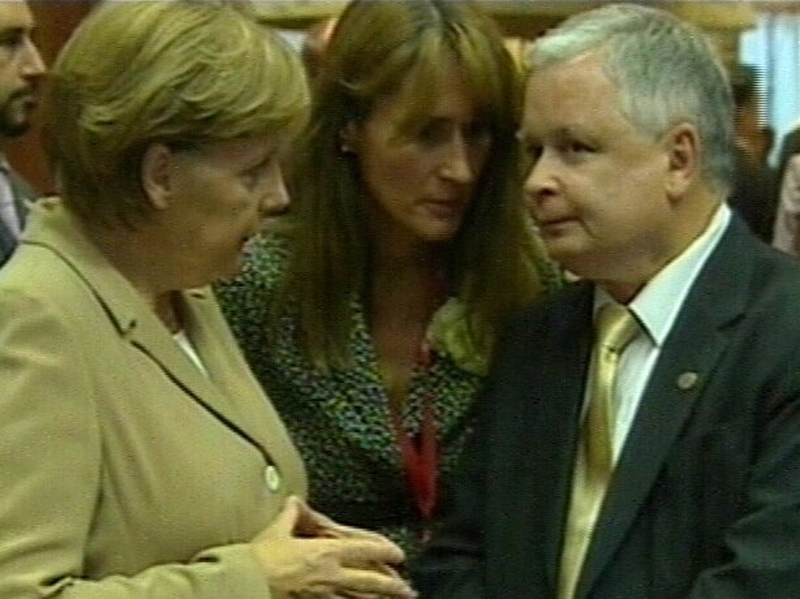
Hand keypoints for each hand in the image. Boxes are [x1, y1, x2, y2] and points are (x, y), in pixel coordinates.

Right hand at [252, 496, 416, 597]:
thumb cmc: (260, 557)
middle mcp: (331, 575)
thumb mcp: (278, 529)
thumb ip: (291, 515)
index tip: (399, 555)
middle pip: (370, 582)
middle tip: (408, 589)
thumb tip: (293, 501)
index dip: (386, 551)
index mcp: (326, 552)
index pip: (366, 550)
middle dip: (392, 586)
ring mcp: (323, 595)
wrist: (243, 583)